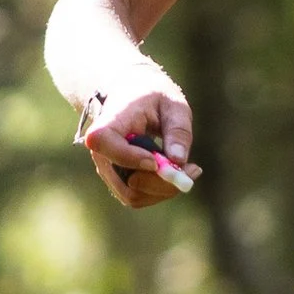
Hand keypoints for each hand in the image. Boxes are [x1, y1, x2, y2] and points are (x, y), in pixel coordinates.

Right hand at [79, 84, 198, 208]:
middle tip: (193, 169)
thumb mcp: (172, 104)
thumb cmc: (151, 97)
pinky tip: (176, 173)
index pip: (104, 142)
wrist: (130, 97)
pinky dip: (160, 191)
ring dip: (165, 189)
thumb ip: (177, 130)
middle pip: (127, 182)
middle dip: (162, 182)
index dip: (129, 157)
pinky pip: (138, 197)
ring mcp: (107, 169)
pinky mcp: (117, 181)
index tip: (156, 160)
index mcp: (108, 122)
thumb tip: (178, 160)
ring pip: (134, 196)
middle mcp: (101, 151)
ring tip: (188, 168)